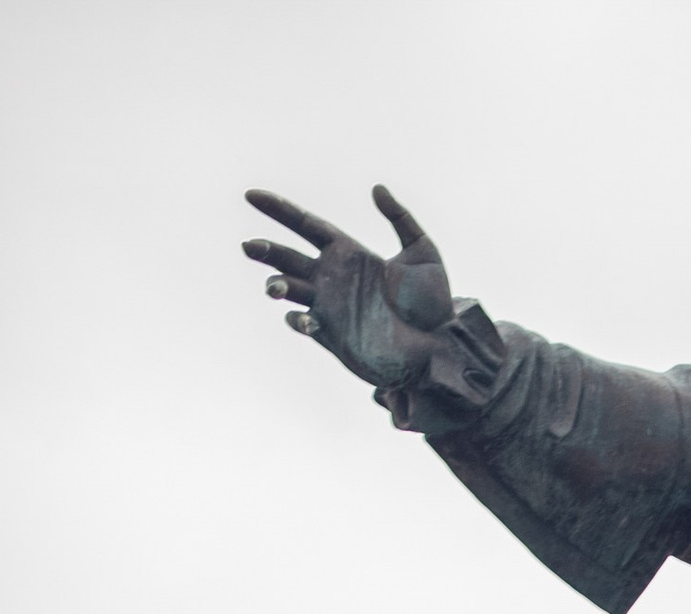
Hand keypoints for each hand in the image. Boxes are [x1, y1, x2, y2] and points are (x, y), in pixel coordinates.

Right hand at [243, 183, 454, 388]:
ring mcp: (330, 307)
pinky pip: (304, 324)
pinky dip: (298, 320)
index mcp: (348, 252)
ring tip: (275, 288)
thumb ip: (400, 218)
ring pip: (289, 290)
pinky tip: (304, 319)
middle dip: (266, 251)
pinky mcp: (334, 337)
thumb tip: (376, 188)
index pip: (304, 224)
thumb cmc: (435, 303)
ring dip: (276, 285)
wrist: (441, 348)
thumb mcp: (423, 252)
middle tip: (249, 247)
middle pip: (287, 256)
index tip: (250, 195)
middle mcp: (333, 277)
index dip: (277, 209)